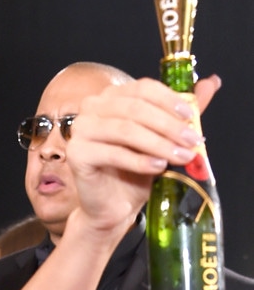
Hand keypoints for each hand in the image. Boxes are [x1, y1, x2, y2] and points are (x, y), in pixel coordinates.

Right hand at [66, 75, 220, 237]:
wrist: (114, 207)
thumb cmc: (134, 173)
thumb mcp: (163, 139)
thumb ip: (182, 112)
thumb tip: (212, 82)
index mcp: (112, 97)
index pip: (143, 88)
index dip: (169, 101)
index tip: (191, 118)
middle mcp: (92, 108)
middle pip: (136, 108)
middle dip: (169, 126)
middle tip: (192, 142)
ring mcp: (81, 130)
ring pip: (126, 130)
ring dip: (158, 144)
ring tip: (180, 157)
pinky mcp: (77, 154)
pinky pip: (113, 153)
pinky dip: (139, 161)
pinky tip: (158, 168)